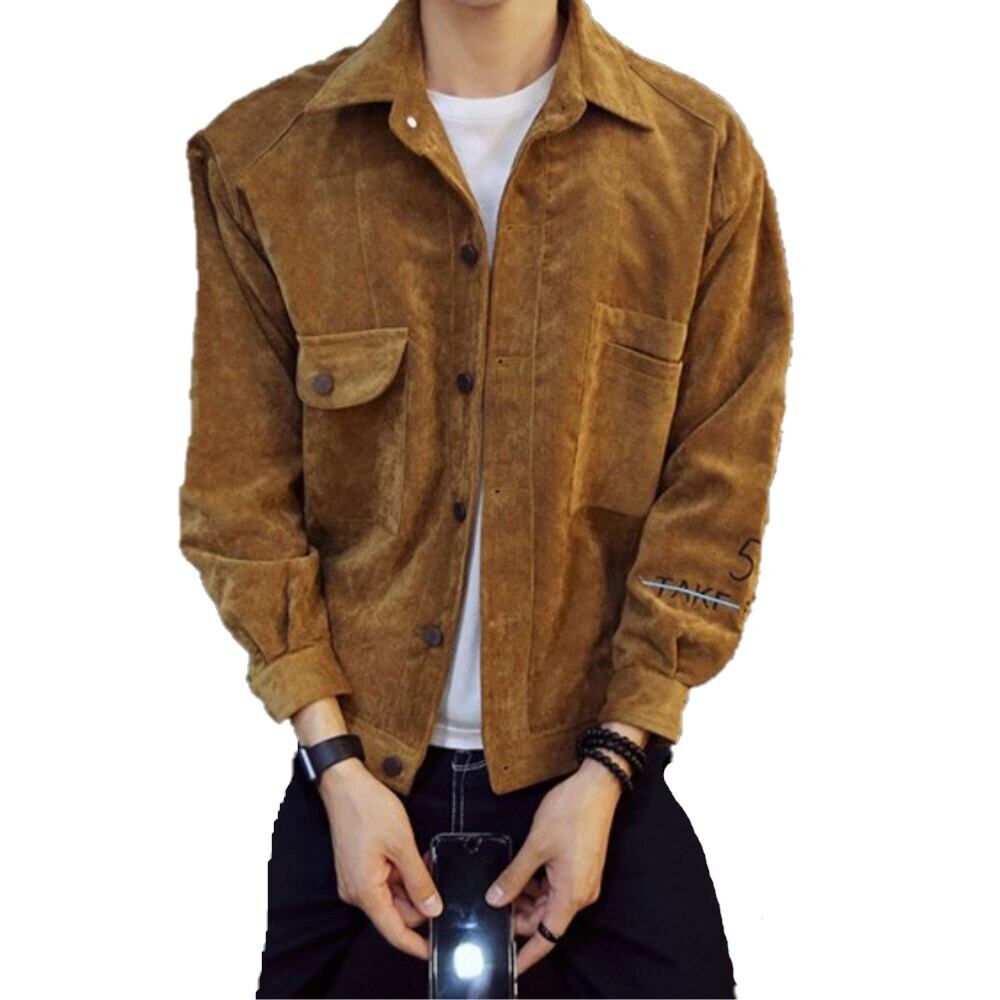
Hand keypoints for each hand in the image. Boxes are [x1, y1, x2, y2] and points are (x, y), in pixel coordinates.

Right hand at [318, 759, 442, 960]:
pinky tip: (413, 858)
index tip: (435, 950)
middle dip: (419, 901)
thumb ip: (419, 880)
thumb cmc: (369, 808)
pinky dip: (401, 875)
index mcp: (365, 891)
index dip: (416, 944)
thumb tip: (433, 909)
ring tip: (424, 860)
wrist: (345, 784)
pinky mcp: (358, 869)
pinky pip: (384, 883)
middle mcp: (357, 892)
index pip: (394, 931)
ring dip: (411, 885)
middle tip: (436, 876)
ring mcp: (356, 880)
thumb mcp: (402, 844)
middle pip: (395, 913)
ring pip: (392, 897)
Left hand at [483, 755, 628, 975]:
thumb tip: (495, 900)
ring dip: (527, 899)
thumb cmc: (570, 814)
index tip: (509, 967)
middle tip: (492, 909)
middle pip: (546, 921)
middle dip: (520, 918)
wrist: (597, 786)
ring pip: (550, 903)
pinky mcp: (581, 867)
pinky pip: (556, 888)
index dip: (527, 956)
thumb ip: (514, 877)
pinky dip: (537, 886)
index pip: (547, 939)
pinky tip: (520, 875)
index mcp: (571, 896)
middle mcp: (581, 894)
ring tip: (502, 888)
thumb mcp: (535, 847)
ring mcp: (582, 881)